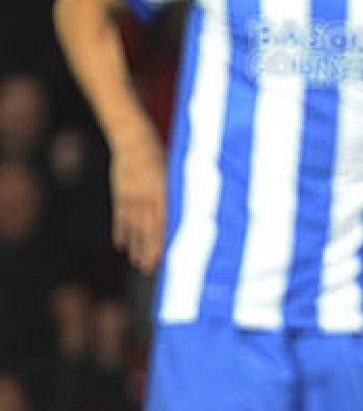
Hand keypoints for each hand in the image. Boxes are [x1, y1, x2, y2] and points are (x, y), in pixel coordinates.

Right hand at [110, 133, 166, 273]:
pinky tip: (120, 245)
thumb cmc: (160, 154)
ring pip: (133, 228)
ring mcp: (131, 198)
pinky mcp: (120, 195)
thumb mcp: (175, 172)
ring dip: (135, 246)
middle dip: (149, 251)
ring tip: (137, 262)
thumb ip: (180, 192)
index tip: (165, 258)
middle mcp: (146, 198)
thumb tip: (193, 210)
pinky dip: (120, 232)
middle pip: (148, 230)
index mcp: (164, 193)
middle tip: (149, 269)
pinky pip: (119, 218)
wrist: (133, 141)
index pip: (165, 223)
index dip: (164, 242)